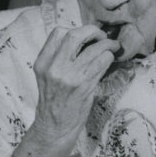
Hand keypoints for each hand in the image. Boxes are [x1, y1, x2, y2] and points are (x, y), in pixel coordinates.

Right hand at [32, 25, 120, 148]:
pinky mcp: (83, 86)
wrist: (55, 126)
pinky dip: (109, 58)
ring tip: (113, 47)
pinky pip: (101, 63)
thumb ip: (60, 57)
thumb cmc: (55, 101)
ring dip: (107, 45)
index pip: (58, 33)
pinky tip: (110, 60)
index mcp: (42, 62)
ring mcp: (69, 77)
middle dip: (93, 31)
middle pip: (75, 35)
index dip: (76, 29)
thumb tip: (85, 39)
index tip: (87, 35)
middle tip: (103, 37)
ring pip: (93, 49)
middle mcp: (54, 67)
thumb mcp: (49, 75)